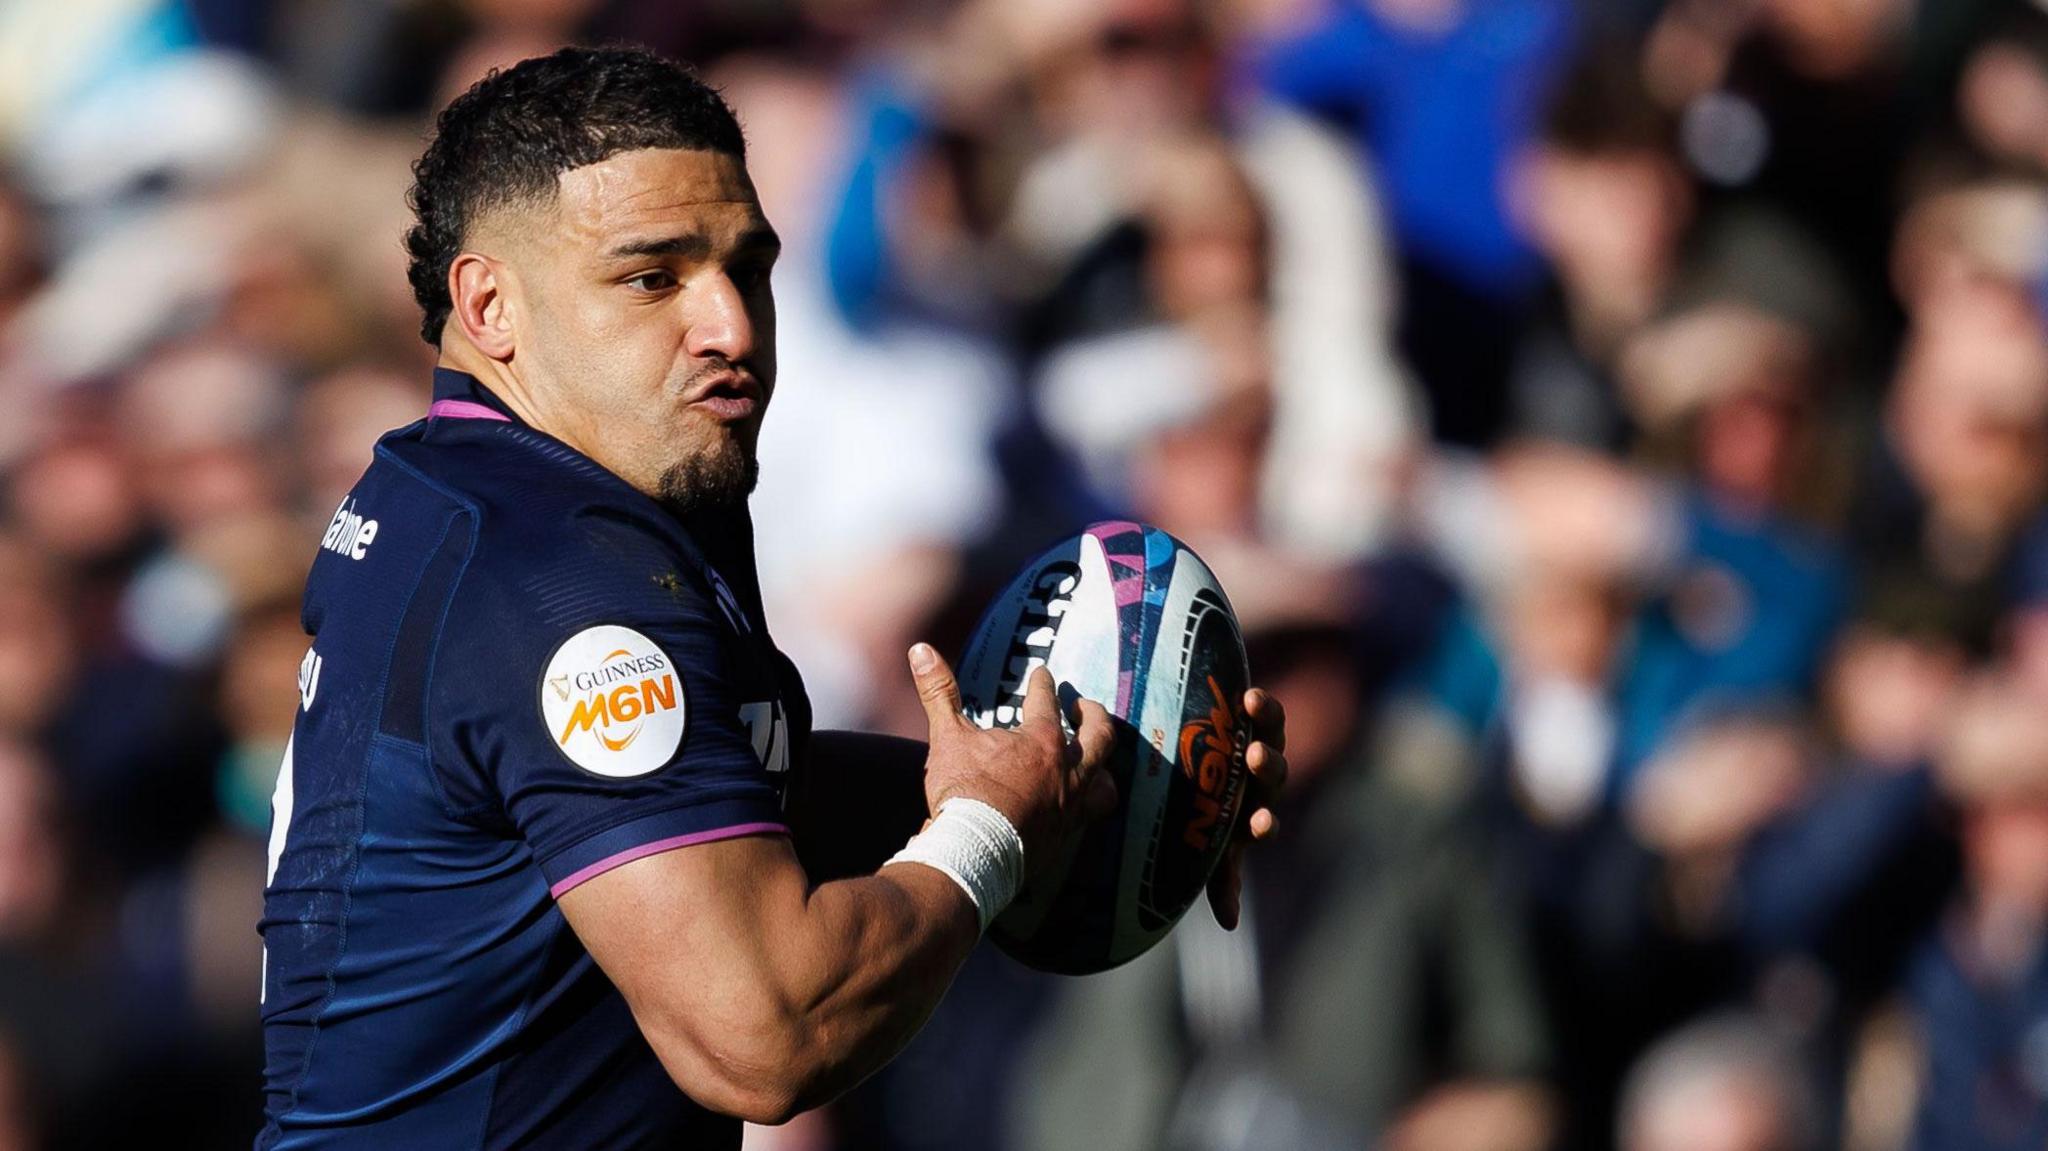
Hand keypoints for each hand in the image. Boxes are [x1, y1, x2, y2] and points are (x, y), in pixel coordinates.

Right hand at [907, 643, 1116, 878]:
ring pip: (1105, 782)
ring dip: (1103, 768)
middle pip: (1098, 735)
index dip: (1044, 684)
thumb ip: (939, 692)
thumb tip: (921, 649)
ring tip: (1098, 764)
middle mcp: (1067, 771)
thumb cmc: (963, 791)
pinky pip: (1089, 818)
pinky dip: (1087, 807)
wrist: (972, 852)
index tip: (1043, 675)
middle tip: (1085, 707)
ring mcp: (1070, 806)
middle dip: (1093, 716)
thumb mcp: (947, 736)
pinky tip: (1076, 808)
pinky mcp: (1065, 837)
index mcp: (1041, 742)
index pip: (1047, 702)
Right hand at [1207, 687, 1287, 929]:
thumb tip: (1230, 925)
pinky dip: (1263, 707)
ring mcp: (1261, 754)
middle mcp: (1259, 790)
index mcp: (1244, 824)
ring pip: (1273, 746)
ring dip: (1266, 734)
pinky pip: (1268, 715)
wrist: (1183, 759)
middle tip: (1256, 759)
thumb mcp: (1199, 846)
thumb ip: (1219, 880)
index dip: (1262, 827)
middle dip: (1268, 770)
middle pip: (1271, 783)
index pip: (1259, 830)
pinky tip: (1249, 696)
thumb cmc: (1191, 814)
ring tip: (1251, 721)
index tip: (1259, 825)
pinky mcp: (1259, 723)